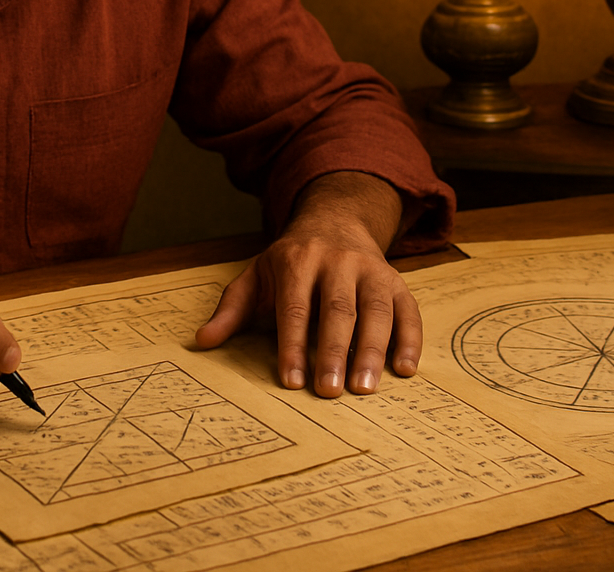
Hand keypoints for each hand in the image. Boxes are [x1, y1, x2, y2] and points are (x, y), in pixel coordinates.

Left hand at [193, 172, 420, 396]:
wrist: (335, 221)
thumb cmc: (291, 260)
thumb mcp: (257, 276)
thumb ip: (232, 309)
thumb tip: (202, 342)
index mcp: (297, 261)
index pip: (294, 308)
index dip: (293, 345)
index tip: (292, 381)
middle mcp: (337, 262)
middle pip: (337, 309)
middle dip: (333, 351)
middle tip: (329, 391)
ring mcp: (370, 270)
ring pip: (375, 310)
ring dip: (372, 350)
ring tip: (365, 389)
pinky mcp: (396, 280)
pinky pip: (408, 309)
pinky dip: (410, 339)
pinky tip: (405, 369)